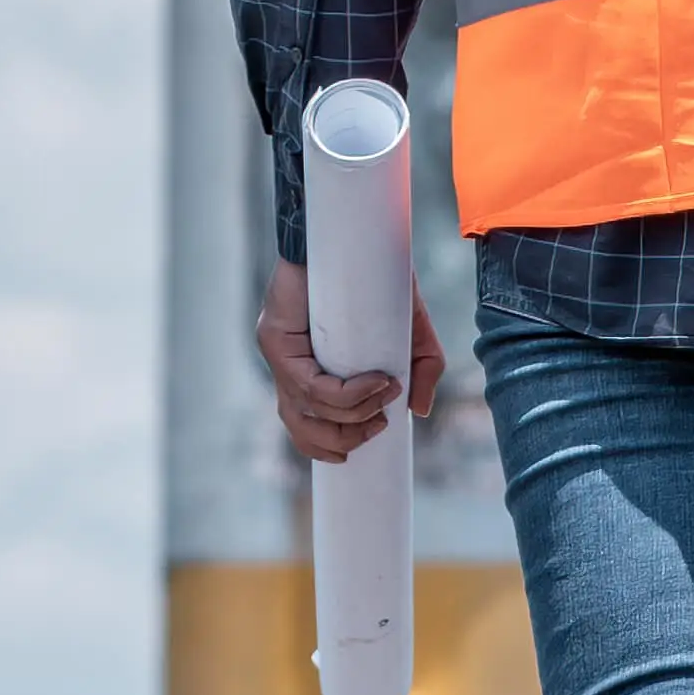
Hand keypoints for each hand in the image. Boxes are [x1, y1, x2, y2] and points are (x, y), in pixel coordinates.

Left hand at [253, 252, 438, 465]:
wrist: (356, 235)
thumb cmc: (379, 281)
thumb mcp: (409, 332)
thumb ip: (419, 370)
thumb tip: (417, 412)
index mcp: (308, 370)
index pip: (302, 426)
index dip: (322, 449)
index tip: (350, 459)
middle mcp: (287, 366)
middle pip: (301, 428)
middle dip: (345, 439)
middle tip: (381, 422)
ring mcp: (277, 354)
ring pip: (306, 410)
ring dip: (352, 415)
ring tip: (386, 395)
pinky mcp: (274, 339)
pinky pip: (308, 385)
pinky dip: (346, 393)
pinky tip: (377, 382)